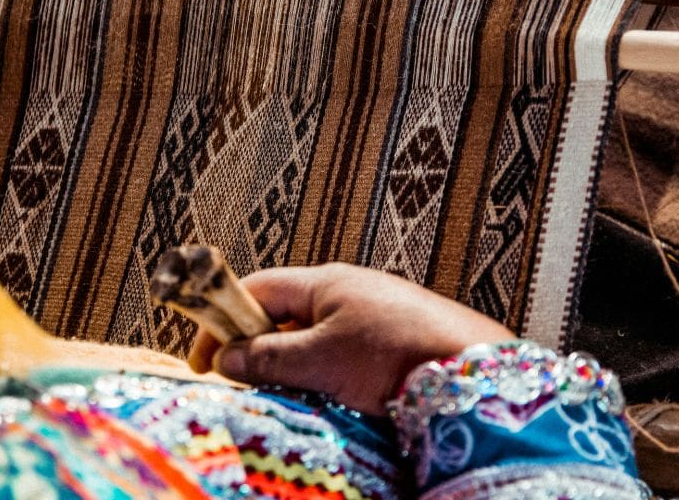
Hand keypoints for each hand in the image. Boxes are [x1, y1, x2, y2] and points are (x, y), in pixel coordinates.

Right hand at [188, 263, 513, 414]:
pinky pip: (338, 351)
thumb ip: (270, 357)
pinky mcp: (389, 340)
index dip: (222, 320)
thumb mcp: (322, 359)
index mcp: (323, 281)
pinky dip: (320, 372)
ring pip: (309, 336)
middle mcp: (344, 291)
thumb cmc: (396, 353)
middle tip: (240, 381)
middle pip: (280, 313)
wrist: (474, 366)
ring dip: (288, 364)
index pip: (256, 290)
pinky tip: (326, 396)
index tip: (203, 358)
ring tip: (285, 394)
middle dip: (254, 346)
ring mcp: (368, 314)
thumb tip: (226, 357)